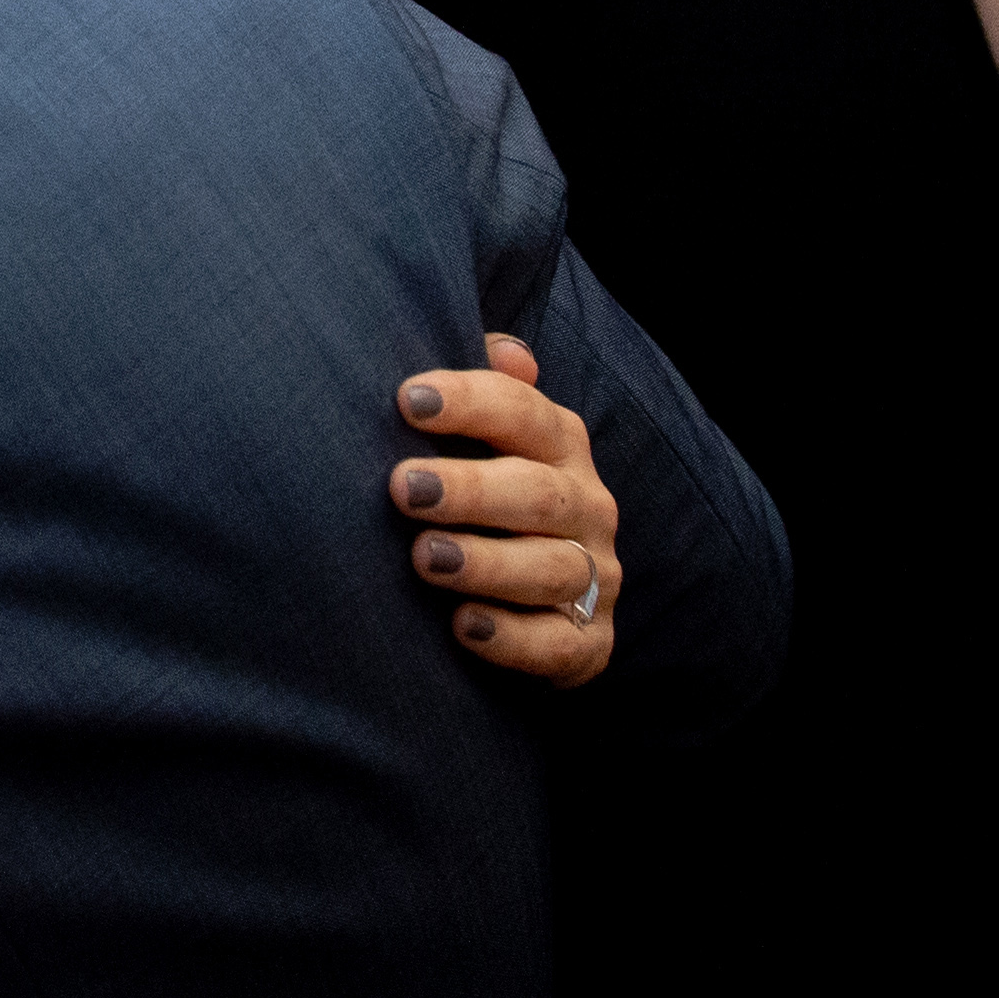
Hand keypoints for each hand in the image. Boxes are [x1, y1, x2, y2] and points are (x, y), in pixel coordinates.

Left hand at [389, 335, 618, 686]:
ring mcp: (595, 577)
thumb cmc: (489, 504)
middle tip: (403, 488)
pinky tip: (463, 626)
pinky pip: (559, 644)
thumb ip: (489, 394)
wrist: (530, 609)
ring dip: (487, 563)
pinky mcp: (589, 644)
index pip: (523, 412)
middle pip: (539, 492)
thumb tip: (510, 353)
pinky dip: (512, 638)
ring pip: (553, 568)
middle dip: (471, 488)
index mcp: (559, 446)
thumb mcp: (486, 443)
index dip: (469, 401)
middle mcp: (586, 506)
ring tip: (425, 557)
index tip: (406, 400)